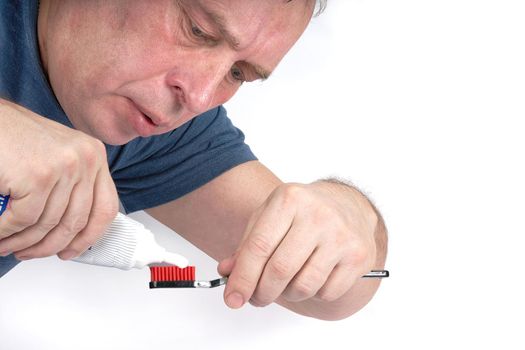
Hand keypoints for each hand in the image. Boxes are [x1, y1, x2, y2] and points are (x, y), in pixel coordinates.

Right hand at [0, 99, 117, 259]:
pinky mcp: (38, 175)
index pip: (106, 207)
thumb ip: (71, 187)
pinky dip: (7, 232)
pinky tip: (0, 234)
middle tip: (31, 253)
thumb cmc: (14, 137)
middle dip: (50, 246)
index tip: (73, 250)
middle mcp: (86, 159)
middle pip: (77, 221)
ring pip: (48, 224)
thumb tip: (75, 229)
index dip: (90, 236)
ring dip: (25, 243)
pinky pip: (24, 219)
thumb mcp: (57, 158)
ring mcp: (64, 167)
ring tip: (9, 246)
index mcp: (94, 155)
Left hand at [218, 181, 377, 308]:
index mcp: (290, 199)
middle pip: (280, 270)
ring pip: (303, 286)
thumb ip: (248, 246)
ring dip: (287, 295)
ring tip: (286, 283)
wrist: (348, 205)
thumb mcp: (270, 217)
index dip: (243, 277)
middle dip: (261, 292)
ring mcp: (342, 236)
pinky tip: (314, 275)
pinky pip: (326, 293)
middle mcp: (318, 214)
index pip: (259, 246)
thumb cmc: (302, 213)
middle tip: (256, 299)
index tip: (233, 298)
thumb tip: (229, 273)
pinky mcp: (359, 256)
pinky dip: (314, 293)